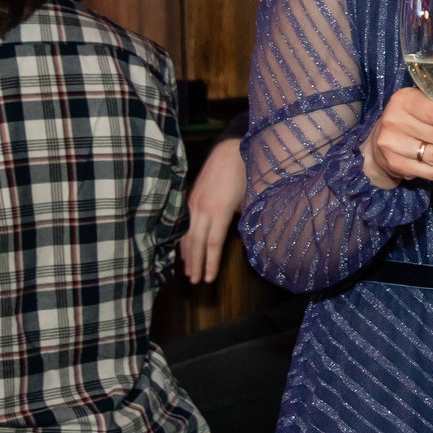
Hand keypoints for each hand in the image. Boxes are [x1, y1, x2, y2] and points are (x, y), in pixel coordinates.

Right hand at [181, 141, 247, 283]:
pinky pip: (183, 224)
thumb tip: (242, 237)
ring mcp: (193, 203)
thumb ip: (243, 219)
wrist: (230, 150)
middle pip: (196, 243)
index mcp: (219, 210)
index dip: (210, 263)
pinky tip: (182, 250)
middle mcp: (202, 209)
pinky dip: (182, 239)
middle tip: (194, 282)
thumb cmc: (245, 174)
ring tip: (187, 271)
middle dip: (195, 264)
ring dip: (186, 255)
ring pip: (186, 234)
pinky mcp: (190, 198)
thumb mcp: (249, 199)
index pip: (212, 244)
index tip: (208, 279)